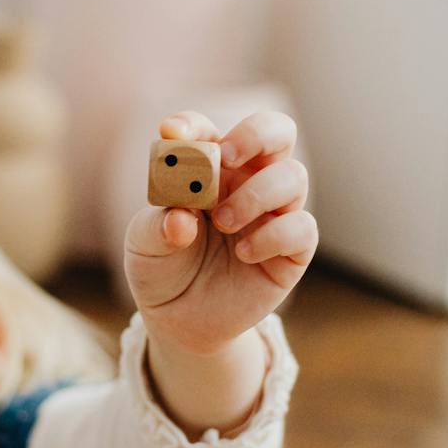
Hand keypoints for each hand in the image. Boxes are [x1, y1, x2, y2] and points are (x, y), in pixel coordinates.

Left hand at [123, 110, 317, 355]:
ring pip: (293, 176)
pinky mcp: (292, 251)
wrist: (180, 322)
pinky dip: (273, 235)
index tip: (171, 135)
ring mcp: (274, 214)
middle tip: (227, 157)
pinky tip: (244, 253)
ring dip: (257, 194)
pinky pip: (302, 227)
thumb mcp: (145, 246)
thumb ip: (157, 226)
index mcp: (208, 168)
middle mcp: (247, 182)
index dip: (192, 125)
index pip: (207, 130)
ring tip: (223, 222)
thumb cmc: (163, 269)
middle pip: (277, 132)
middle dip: (256, 134)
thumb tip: (182, 220)